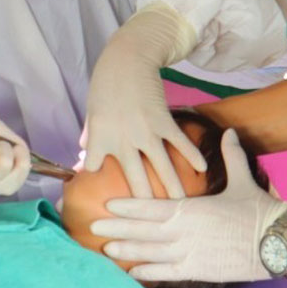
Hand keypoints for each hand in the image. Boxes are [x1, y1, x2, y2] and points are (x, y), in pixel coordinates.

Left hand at [84, 64, 204, 198]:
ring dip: (173, 189)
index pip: (94, 169)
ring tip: (183, 210)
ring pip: (161, 167)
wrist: (126, 59)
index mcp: (99, 138)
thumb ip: (91, 136)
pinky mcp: (163, 121)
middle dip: (144, 207)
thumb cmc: (105, 84)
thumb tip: (84, 155)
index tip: (106, 202)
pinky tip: (202, 170)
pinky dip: (191, 155)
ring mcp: (144, 131)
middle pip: (134, 179)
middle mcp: (121, 139)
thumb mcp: (92, 110)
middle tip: (152, 228)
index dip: (98, 184)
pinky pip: (179, 143)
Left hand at [91, 129, 286, 281]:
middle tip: (94, 228)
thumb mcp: (243, 180)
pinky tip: (133, 273)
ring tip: (106, 250)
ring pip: (151, 252)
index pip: (152, 206)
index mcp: (192, 208)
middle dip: (118, 229)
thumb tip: (229, 131)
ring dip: (128, 251)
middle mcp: (186, 231)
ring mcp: (191, 253)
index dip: (128, 207)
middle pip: (144, 231)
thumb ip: (230, 155)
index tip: (108, 205)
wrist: (279, 242)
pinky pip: (169, 272)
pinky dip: (149, 272)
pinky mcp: (200, 271)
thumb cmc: (260, 210)